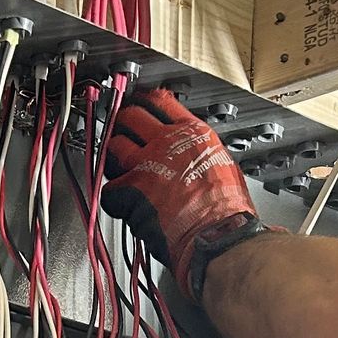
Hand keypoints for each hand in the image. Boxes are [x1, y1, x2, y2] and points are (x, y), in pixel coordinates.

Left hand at [100, 86, 266, 303]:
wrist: (221, 236)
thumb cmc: (228, 210)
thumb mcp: (222, 165)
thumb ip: (198, 153)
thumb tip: (190, 157)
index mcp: (193, 134)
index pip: (161, 101)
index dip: (145, 101)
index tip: (139, 104)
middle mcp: (167, 142)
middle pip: (131, 117)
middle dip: (122, 124)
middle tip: (121, 133)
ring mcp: (147, 164)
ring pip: (113, 148)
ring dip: (113, 159)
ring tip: (120, 171)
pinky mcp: (132, 191)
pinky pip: (109, 189)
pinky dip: (114, 200)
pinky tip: (125, 207)